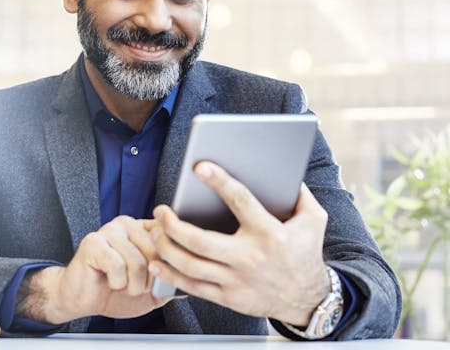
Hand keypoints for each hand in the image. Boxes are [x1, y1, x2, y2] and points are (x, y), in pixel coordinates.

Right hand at [19, 215, 170, 323]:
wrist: (82, 298)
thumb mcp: (149, 289)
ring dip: (132, 285)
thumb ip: (168, 281)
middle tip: (135, 285)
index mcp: (142, 228)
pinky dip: (117, 283)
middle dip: (149, 279)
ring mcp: (109, 230)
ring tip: (122, 285)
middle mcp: (127, 224)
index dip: (169, 259)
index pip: (167, 234)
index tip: (160, 273)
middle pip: (155, 251)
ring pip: (138, 261)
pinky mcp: (93, 242)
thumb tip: (190, 283)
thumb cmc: (114, 290)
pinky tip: (108, 281)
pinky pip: (118, 266)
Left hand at [148, 161, 330, 325]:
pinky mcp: (229, 298)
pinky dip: (171, 275)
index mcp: (269, 232)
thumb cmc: (306, 253)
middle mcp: (250, 258)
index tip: (199, 167)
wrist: (308, 300)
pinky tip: (158, 262)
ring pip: (191, 265)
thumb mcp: (313, 220)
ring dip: (167, 247)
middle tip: (160, 210)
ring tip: (155, 230)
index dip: (219, 182)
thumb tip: (286, 170)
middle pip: (201, 241)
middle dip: (173, 225)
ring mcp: (237, 281)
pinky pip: (193, 287)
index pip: (240, 201)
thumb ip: (301, 194)